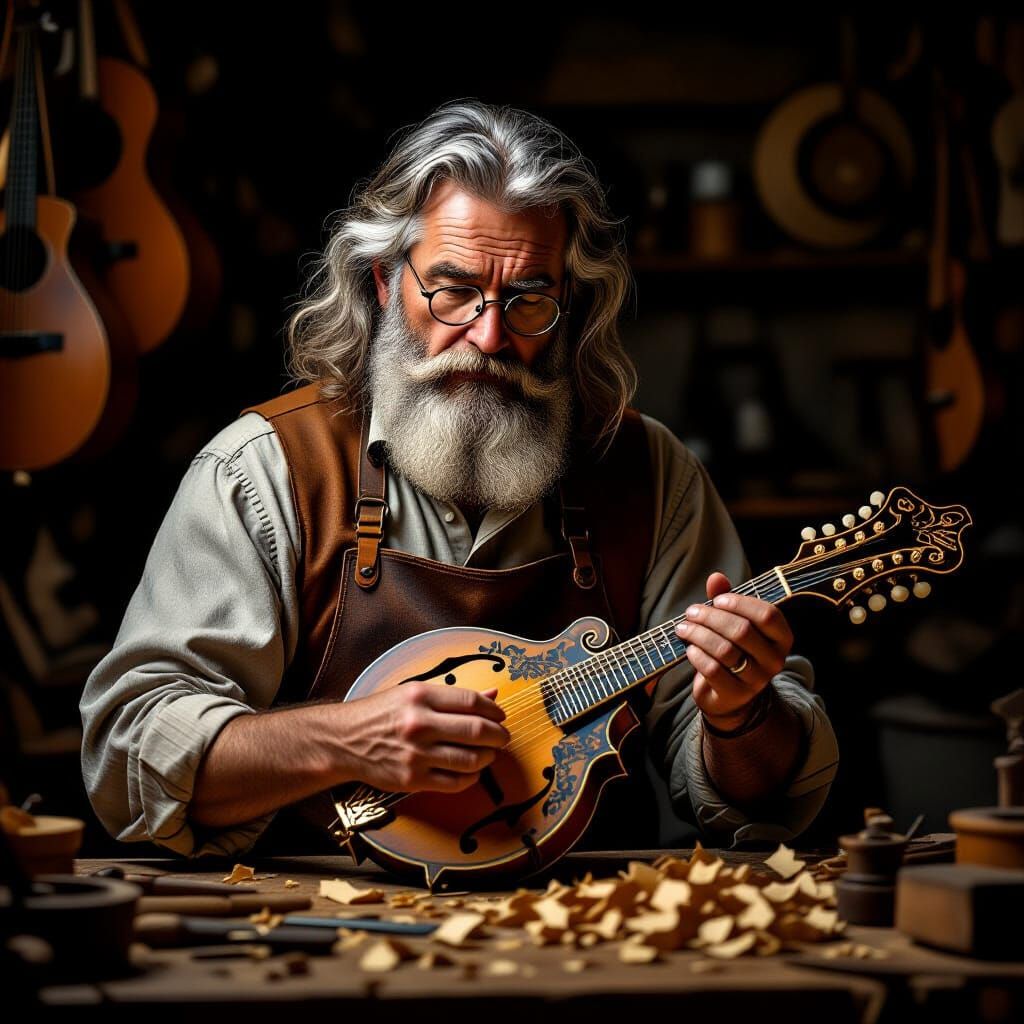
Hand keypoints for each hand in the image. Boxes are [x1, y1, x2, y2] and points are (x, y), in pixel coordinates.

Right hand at [334, 683, 509, 793]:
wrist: (343, 741)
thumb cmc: (380, 714)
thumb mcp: (412, 693)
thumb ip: (452, 695)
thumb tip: (492, 694)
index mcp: (420, 696)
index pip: (472, 702)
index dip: (494, 711)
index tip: (500, 716)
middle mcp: (420, 724)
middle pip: (477, 731)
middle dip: (499, 736)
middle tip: (503, 737)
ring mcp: (416, 754)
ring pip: (470, 759)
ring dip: (488, 757)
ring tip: (489, 754)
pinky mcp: (412, 780)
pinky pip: (455, 783)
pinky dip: (471, 778)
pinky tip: (472, 771)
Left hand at [674, 572, 793, 729]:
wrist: (729, 695)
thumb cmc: (733, 649)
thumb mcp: (733, 622)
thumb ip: (726, 598)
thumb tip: (716, 577)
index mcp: (781, 638)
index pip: (768, 615)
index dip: (740, 603)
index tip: (717, 600)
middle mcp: (775, 660)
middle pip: (742, 631)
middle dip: (711, 617)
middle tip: (691, 612)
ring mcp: (757, 680)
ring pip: (725, 650)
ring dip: (699, 634)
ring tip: (683, 628)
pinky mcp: (736, 694)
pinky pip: (713, 670)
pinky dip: (697, 655)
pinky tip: (689, 648)